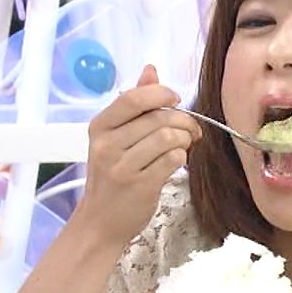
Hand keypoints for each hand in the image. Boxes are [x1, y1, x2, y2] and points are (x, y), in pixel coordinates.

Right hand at [76, 65, 201, 245]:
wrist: (100, 223)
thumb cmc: (112, 177)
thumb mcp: (115, 138)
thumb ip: (134, 104)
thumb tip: (151, 69)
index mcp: (100, 127)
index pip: (134, 98)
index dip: (161, 94)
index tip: (175, 100)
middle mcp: (107, 145)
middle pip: (158, 118)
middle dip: (184, 121)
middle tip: (191, 131)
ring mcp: (122, 166)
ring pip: (169, 137)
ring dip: (185, 140)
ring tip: (184, 146)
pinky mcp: (140, 186)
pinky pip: (173, 159)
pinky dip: (182, 157)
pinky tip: (177, 161)